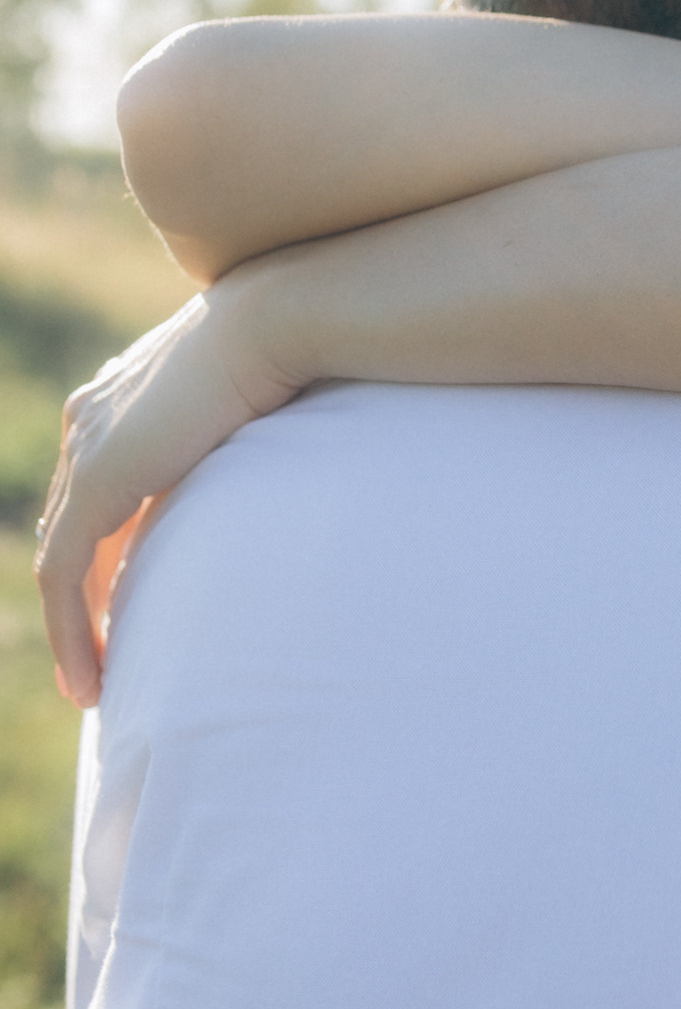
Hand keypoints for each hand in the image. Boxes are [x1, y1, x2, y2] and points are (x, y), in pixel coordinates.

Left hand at [35, 281, 299, 707]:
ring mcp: (88, 448)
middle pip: (71, 529)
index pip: (95, 494)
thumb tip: (281, 463)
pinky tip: (93, 678)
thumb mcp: (253, 403)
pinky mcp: (98, 482)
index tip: (129, 606)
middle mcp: (90, 420)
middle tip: (104, 662)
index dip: (105, 557)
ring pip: (60, 562)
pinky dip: (71, 632)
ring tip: (95, 688)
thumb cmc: (293, 350)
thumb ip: (237, 436)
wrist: (279, 320)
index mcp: (120, 398)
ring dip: (72, 631)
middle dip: (82, 601)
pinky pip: (63, 575)